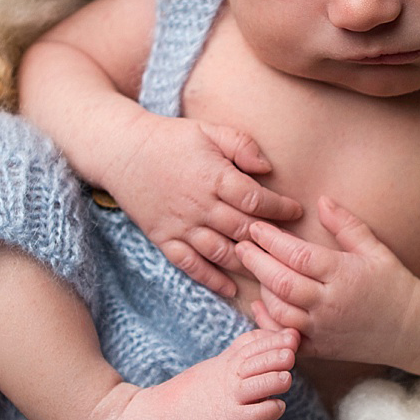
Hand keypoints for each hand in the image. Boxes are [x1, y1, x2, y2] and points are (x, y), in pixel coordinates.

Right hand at [113, 112, 305, 287]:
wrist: (123, 152)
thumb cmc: (171, 139)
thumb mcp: (209, 130)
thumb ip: (241, 145)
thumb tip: (268, 169)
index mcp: (215, 177)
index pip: (256, 200)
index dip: (280, 208)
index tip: (296, 211)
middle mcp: (201, 206)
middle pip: (244, 230)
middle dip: (271, 240)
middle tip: (290, 247)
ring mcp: (182, 226)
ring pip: (222, 253)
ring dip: (247, 264)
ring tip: (267, 269)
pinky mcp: (165, 240)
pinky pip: (192, 266)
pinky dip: (212, 280)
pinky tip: (231, 289)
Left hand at [232, 196, 419, 371]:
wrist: (411, 331)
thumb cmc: (394, 285)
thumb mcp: (375, 249)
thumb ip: (346, 225)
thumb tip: (321, 201)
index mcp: (342, 275)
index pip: (297, 255)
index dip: (271, 240)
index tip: (256, 227)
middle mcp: (329, 304)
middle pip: (281, 283)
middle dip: (257, 262)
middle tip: (240, 245)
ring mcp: (323, 330)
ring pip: (279, 311)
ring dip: (262, 291)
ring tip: (253, 272)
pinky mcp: (320, 349)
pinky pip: (286, 338)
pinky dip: (269, 323)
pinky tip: (261, 306)